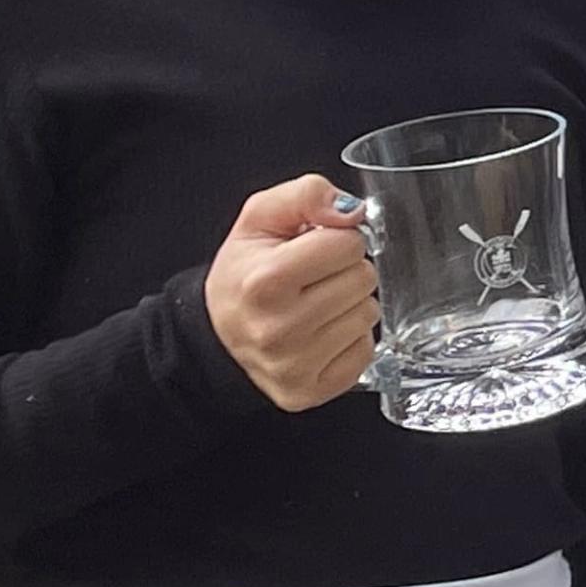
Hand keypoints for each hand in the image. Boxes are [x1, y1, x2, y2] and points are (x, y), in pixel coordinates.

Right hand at [204, 175, 378, 409]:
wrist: (217, 334)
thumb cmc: (243, 274)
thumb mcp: (260, 218)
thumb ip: (306, 195)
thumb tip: (351, 210)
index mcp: (265, 281)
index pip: (348, 244)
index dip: (335, 239)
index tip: (312, 249)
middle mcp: (278, 329)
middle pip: (363, 279)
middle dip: (344, 271)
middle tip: (312, 279)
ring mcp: (294, 366)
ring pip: (369, 314)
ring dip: (349, 304)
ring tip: (314, 305)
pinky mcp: (309, 390)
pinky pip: (365, 350)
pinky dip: (349, 339)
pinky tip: (319, 333)